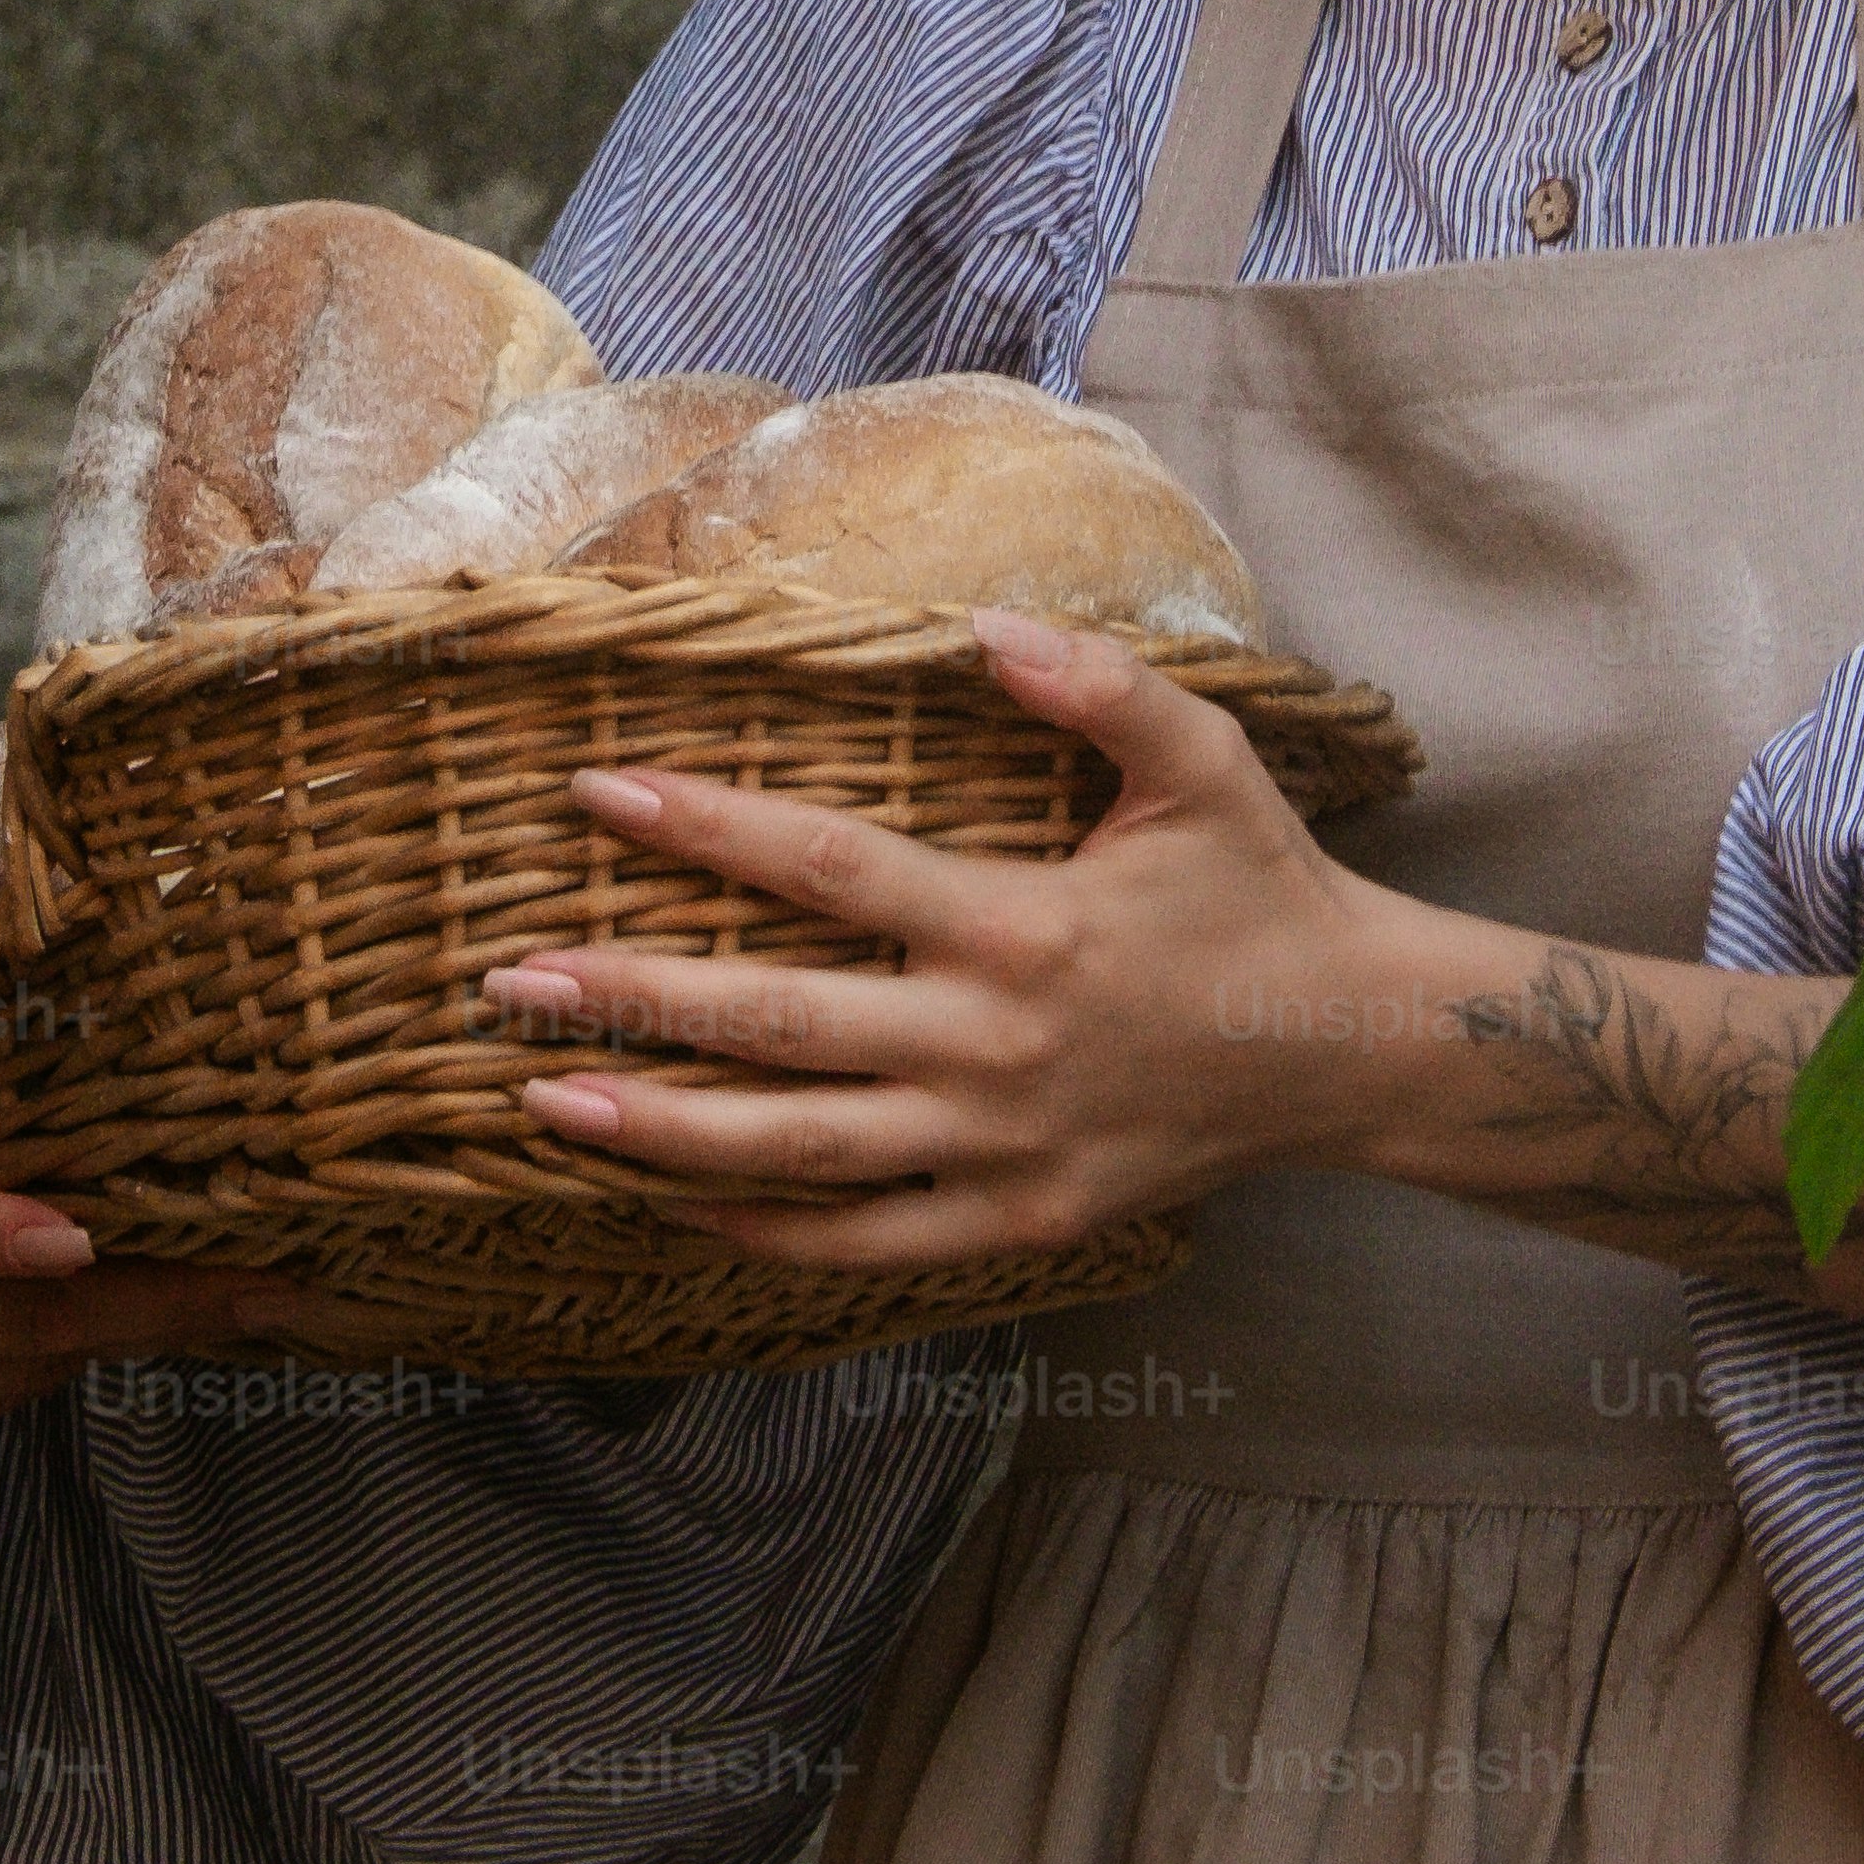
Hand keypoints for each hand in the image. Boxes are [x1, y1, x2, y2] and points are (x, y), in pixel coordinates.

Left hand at [480, 611, 1413, 1266]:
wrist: (1351, 1054)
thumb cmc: (1263, 893)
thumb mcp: (1206, 764)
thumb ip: (1099, 686)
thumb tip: (979, 623)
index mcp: (1024, 925)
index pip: (831, 867)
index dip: (710, 826)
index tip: (599, 791)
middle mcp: (994, 1045)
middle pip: (780, 1024)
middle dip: (634, 1002)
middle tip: (511, 984)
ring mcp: (998, 1148)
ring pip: (798, 1150)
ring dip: (660, 1132)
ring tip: (543, 1104)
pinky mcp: (1014, 1222)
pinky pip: (862, 1240)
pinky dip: (759, 1232)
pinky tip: (667, 1201)